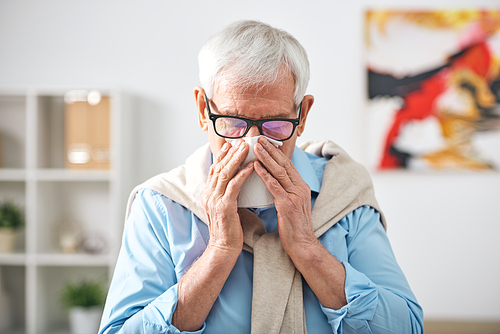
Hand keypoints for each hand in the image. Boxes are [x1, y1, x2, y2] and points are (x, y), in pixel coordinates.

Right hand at [202, 140, 253, 252]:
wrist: (223, 248)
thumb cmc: (228, 230)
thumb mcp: (226, 208)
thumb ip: (228, 195)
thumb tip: (238, 183)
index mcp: (208, 194)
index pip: (214, 170)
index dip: (222, 156)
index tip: (231, 145)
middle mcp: (209, 195)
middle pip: (219, 168)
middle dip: (230, 153)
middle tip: (241, 141)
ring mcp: (215, 200)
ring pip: (225, 173)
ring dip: (237, 159)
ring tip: (246, 148)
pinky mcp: (224, 206)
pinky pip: (234, 185)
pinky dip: (243, 174)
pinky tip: (251, 166)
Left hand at [253, 137, 317, 257]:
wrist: (302, 245)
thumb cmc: (294, 227)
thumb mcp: (292, 205)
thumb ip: (285, 191)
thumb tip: (273, 181)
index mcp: (301, 187)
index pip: (288, 165)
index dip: (277, 152)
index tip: (266, 142)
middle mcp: (300, 188)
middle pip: (284, 164)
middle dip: (271, 150)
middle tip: (259, 139)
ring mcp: (295, 196)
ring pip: (279, 172)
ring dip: (266, 158)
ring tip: (256, 147)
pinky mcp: (288, 205)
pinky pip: (275, 186)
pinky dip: (265, 175)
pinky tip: (256, 167)